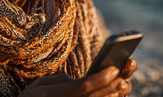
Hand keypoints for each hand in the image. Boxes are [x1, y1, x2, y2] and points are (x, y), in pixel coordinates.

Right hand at [19, 58, 136, 96]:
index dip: (99, 78)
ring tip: (123, 87)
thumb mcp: (39, 86)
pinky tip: (113, 96)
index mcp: (53, 95)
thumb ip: (60, 81)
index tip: (114, 68)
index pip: (82, 86)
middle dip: (110, 88)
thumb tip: (78, 80)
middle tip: (124, 78)